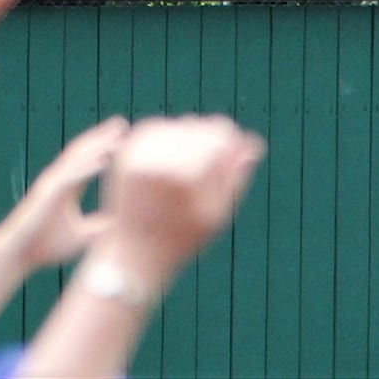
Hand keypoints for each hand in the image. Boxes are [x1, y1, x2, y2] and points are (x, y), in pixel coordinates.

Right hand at [1, 116, 128, 268]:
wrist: (20, 254)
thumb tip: (123, 226)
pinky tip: (103, 160)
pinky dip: (86, 167)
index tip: (125, 136)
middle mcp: (59, 180)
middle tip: (122, 123)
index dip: (105, 146)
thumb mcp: (81, 236)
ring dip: (97, 146)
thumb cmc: (46, 246)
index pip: (88, 160)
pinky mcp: (48, 193)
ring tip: (116, 136)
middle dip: (102, 137)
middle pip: (83, 152)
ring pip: (76, 159)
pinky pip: (70, 177)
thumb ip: (100, 227)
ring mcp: (52, 184)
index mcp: (67, 188)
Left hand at [91, 115, 264, 285]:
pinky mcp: (125, 154)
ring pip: (177, 125)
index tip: (238, 148)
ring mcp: (138, 155)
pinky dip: (169, 135)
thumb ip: (234, 177)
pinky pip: (155, 129)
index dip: (232, 139)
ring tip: (199, 157)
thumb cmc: (179, 240)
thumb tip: (252, 145)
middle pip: (198, 126)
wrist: (130, 253)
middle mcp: (159, 160)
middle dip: (212, 137)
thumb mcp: (215, 215)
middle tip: (220, 154)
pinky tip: (177, 153)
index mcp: (185, 175)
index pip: (218, 134)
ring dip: (191, 135)